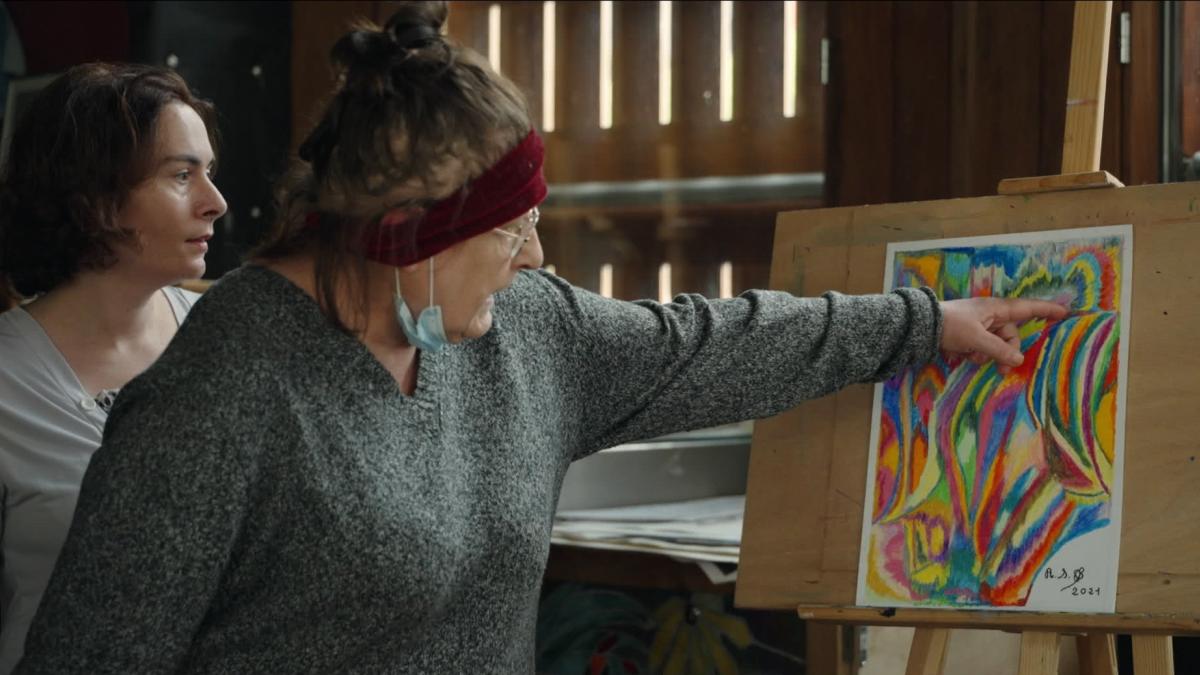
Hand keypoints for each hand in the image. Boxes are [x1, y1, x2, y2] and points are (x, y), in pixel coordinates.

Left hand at [939, 297, 1068, 371]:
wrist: (922, 325)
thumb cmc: (951, 326)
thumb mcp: (976, 339)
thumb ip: (998, 350)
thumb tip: (1018, 360)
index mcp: (996, 309)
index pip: (1028, 308)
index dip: (1047, 310)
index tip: (1065, 312)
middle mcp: (991, 315)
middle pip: (1011, 335)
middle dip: (1007, 352)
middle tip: (1001, 370)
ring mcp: (981, 324)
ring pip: (997, 343)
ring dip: (990, 354)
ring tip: (975, 358)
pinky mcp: (970, 334)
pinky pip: (984, 346)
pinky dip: (979, 353)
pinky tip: (967, 356)